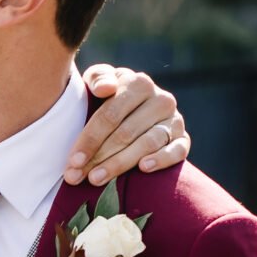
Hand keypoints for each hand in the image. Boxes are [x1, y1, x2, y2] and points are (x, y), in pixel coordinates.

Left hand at [69, 66, 188, 185]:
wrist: (135, 111)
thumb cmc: (108, 97)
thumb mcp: (98, 81)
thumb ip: (98, 78)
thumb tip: (105, 89)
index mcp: (139, 84)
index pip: (110, 115)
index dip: (89, 139)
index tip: (73, 160)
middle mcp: (161, 100)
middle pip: (126, 132)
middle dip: (98, 157)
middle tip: (77, 176)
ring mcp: (175, 120)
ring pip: (147, 143)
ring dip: (120, 163)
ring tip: (96, 178)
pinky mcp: (183, 138)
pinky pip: (177, 150)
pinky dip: (162, 159)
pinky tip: (144, 168)